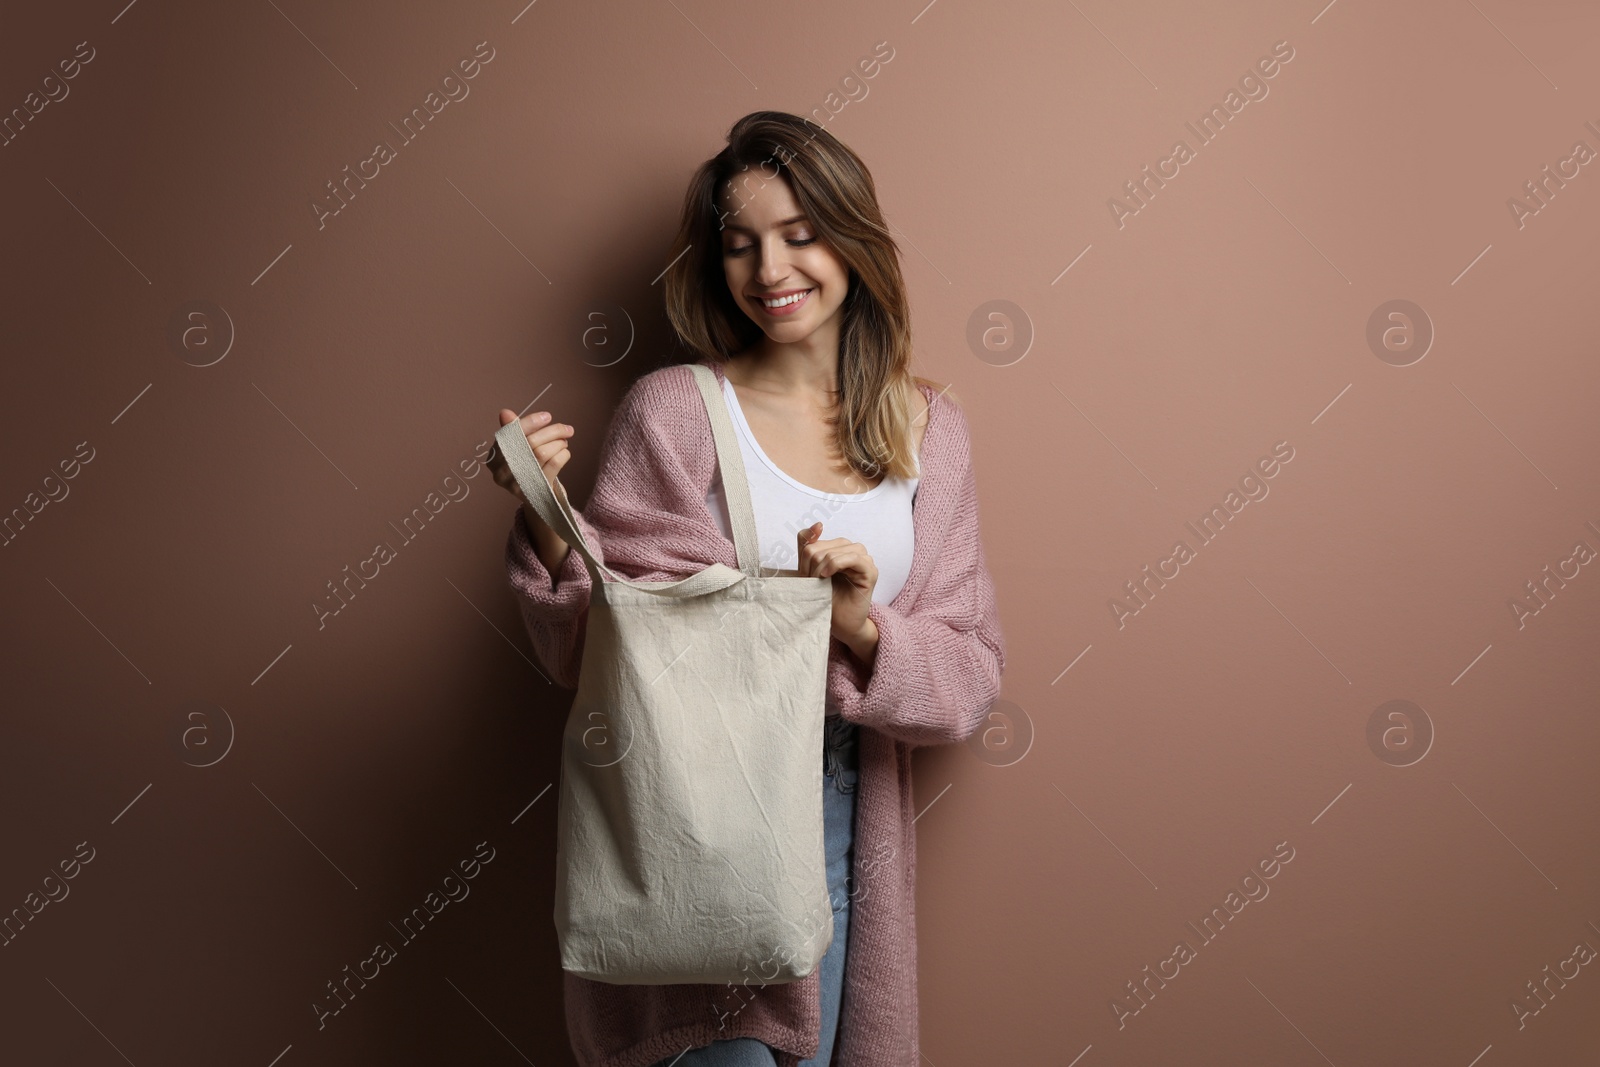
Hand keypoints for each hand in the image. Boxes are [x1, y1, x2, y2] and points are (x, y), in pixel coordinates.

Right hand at [490, 409, 575, 572]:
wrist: (540, 504)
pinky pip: (553, 466)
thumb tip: (505, 413)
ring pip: (541, 452)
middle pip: (528, 443)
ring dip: (559, 442)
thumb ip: (515, 432)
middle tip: (567, 428)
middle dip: (551, 431)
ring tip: (566, 441)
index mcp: (493, 460)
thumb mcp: (521, 451)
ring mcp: (518, 485)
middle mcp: (502, 474)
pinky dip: (563, 454)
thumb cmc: (530, 470)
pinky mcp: (537, 492)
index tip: (547, 416)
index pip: (509, 435)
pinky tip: (566, 452)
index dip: (529, 423)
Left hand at [797, 522, 878, 662]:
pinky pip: (854, 558)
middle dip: (812, 565)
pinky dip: (837, 564)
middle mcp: (854, 550)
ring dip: (822, 566)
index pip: (814, 540)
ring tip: (819, 582)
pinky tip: (828, 576)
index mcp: (840, 548)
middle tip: (811, 583)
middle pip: (823, 545)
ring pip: (836, 550)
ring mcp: (865, 560)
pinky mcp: (871, 572)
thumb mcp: (809, 571)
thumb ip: (808, 546)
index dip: (805, 558)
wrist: (839, 624)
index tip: (804, 575)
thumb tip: (817, 524)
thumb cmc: (825, 599)